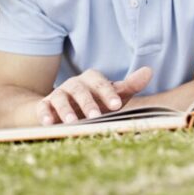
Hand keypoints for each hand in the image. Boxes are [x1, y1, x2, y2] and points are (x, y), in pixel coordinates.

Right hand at [36, 67, 151, 124]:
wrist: (63, 108)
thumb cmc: (95, 102)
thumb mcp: (112, 95)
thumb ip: (129, 85)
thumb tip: (149, 71)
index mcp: (91, 80)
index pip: (101, 83)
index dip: (108, 93)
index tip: (117, 105)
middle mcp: (74, 84)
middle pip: (80, 90)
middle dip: (88, 103)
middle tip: (95, 116)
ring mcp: (58, 94)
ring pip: (61, 97)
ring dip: (66, 109)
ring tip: (72, 122)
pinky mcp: (45, 105)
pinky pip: (43, 107)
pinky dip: (45, 114)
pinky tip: (49, 123)